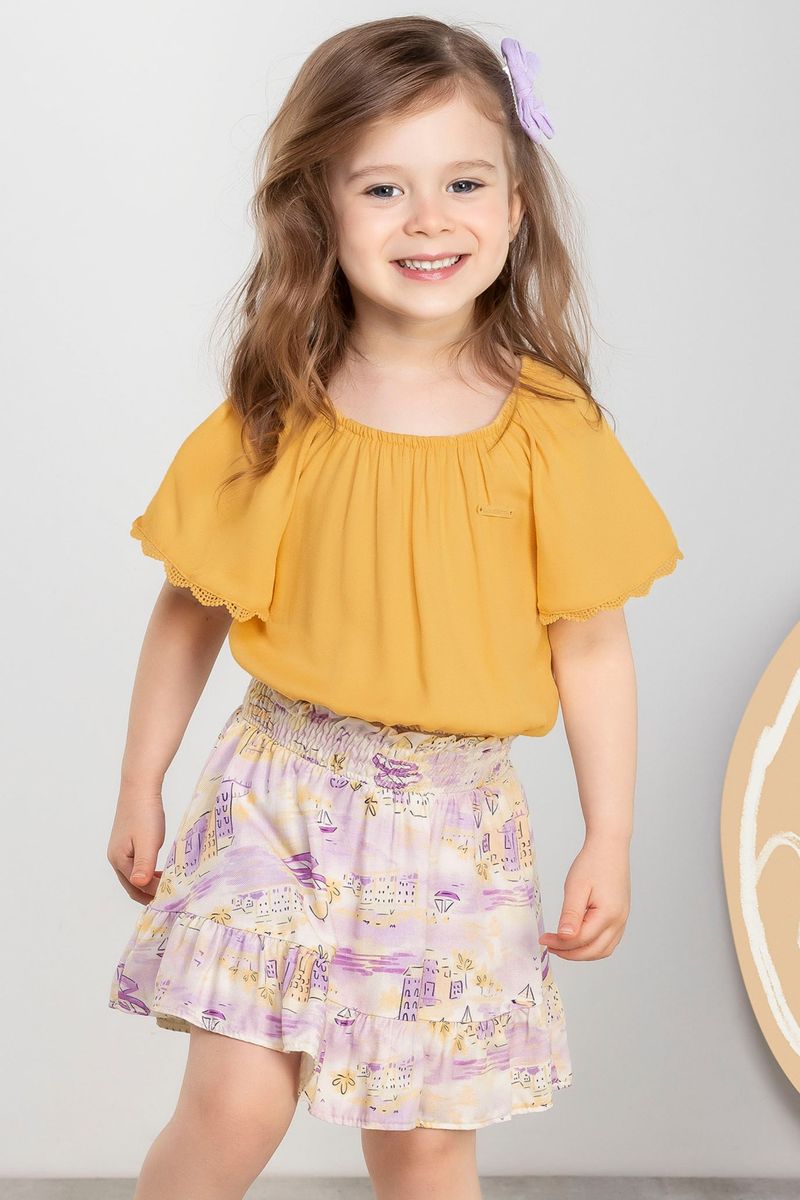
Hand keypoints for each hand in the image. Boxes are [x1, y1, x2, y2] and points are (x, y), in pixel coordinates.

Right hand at [107, 786, 165, 905]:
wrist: (139, 787)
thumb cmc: (144, 814)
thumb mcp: (147, 842)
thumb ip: (144, 865)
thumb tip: (139, 885)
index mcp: (119, 860)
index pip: (137, 887)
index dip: (154, 894)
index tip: (173, 897)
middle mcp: (116, 858)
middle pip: (132, 886)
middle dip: (149, 894)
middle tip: (170, 899)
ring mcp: (120, 850)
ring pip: (134, 876)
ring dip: (149, 884)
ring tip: (169, 887)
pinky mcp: (127, 843)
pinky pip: (136, 865)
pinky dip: (148, 872)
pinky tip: (161, 871)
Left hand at [538, 834, 630, 959]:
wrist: (609, 846)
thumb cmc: (592, 862)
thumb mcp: (575, 887)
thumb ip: (570, 914)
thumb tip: (564, 937)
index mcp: (608, 914)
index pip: (581, 940)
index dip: (560, 944)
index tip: (544, 939)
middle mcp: (619, 921)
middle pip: (594, 950)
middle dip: (570, 953)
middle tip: (550, 946)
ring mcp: (622, 919)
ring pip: (603, 949)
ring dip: (582, 953)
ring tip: (562, 946)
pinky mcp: (621, 915)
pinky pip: (608, 940)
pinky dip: (593, 945)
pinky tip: (578, 939)